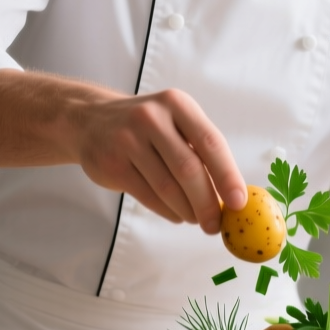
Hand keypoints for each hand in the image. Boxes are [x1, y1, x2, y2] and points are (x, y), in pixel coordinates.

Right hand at [66, 87, 246, 233]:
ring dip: (187, 210)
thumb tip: (232, 194)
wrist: (91, 120)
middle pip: (189, 169)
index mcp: (177, 104)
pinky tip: (176, 214)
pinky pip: (148, 197)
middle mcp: (152, 118)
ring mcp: (128, 140)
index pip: (211, 143)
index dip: (228, 176)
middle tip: (216, 224)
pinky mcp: (112, 164)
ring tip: (196, 219)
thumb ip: (201, 149)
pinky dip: (167, 211)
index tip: (239, 202)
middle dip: (207, 203)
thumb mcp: (175, 121)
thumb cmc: (147, 127)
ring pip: (167, 188)